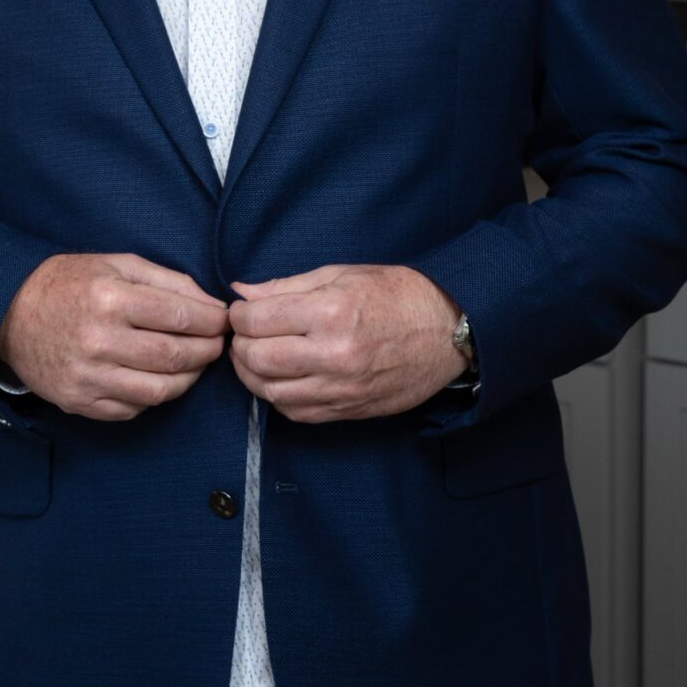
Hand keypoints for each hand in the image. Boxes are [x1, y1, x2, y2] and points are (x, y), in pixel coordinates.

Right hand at [0, 252, 229, 420]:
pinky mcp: (79, 402)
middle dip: (206, 351)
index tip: (223, 320)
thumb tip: (211, 304)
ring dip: (188, 379)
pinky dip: (154, 397)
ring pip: (158, 391)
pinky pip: (132, 409)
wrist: (11, 314)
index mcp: (110, 297)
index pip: (179, 315)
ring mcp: (87, 377)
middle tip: (217, 344)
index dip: (211, 320)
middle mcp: (98, 340)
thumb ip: (167, 280)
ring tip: (195, 364)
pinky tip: (160, 379)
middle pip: (174, 356)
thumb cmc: (69, 283)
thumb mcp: (116, 264)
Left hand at [226, 264, 469, 423]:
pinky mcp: (348, 410)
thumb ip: (286, 285)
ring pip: (271, 392)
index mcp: (330, 312)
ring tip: (255, 356)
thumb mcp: (341, 274)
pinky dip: (277, 397)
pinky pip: (296, 413)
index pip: (258, 320)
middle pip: (258, 359)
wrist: (448, 332)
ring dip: (252, 375)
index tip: (241, 310)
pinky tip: (280, 378)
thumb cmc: (396, 294)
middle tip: (244, 334)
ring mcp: (341, 388)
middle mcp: (333, 355)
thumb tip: (241, 291)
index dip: (239, 314)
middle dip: (240, 345)